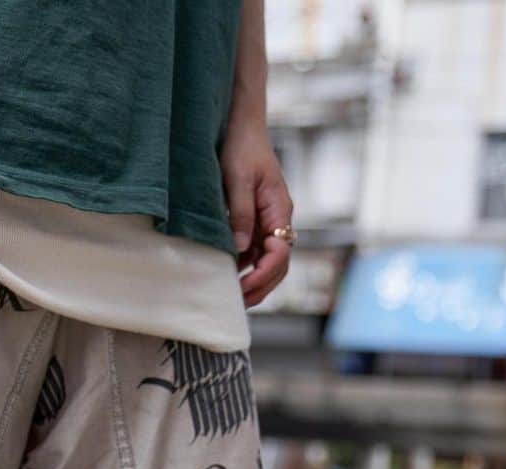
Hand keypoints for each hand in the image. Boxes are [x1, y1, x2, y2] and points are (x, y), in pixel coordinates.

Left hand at [219, 118, 293, 308]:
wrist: (241, 126)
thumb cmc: (241, 147)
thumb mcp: (238, 179)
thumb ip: (240, 214)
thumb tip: (241, 248)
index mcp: (279, 210)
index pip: (280, 253)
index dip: (263, 274)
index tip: (243, 286)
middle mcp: (277, 220)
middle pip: (277, 266)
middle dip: (260, 287)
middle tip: (236, 304)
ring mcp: (267, 223)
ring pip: (266, 263)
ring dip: (252, 282)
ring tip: (230, 298)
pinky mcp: (254, 222)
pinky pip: (253, 253)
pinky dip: (243, 269)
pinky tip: (225, 278)